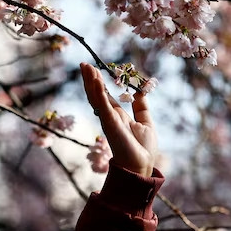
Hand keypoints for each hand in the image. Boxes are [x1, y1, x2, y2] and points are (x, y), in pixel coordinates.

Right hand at [80, 62, 157, 177]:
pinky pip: (103, 105)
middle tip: (84, 64)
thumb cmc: (143, 149)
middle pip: (97, 94)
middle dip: (90, 79)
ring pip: (96, 97)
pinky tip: (96, 80)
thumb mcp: (146, 122)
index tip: (95, 69)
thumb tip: (141, 91)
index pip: (106, 96)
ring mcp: (108, 120)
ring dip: (91, 82)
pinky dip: (99, 92)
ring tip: (86, 67)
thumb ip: (141, 107)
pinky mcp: (110, 124)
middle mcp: (110, 116)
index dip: (99, 82)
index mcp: (118, 116)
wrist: (141, 166)